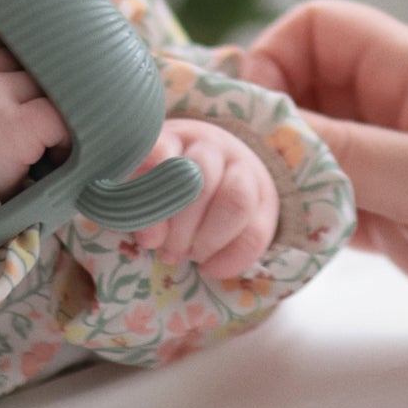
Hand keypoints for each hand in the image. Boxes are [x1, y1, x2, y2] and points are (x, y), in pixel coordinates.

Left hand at [122, 119, 277, 279]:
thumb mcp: (146, 188)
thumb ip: (140, 209)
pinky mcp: (267, 200)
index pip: (159, 154)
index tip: (142, 223)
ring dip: (209, 240)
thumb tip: (151, 238)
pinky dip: (231, 259)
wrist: (219, 168)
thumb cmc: (169, 185)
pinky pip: (257, 232)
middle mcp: (211, 146)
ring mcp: (244, 169)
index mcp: (173, 138)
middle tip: (168, 251)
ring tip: (191, 256)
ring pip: (236, 202)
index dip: (149, 192)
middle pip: (201, 183)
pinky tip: (210, 268)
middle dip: (181, 229)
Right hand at [240, 0, 407, 357]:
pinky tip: (280, 251)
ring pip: (315, 159)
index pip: (314, 31)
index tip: (240, 123)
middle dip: (258, 130)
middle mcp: (405, 112)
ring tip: (237, 222)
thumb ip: (338, 154)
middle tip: (218, 181)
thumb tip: (249, 131)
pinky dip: (306, 226)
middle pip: (302, 95)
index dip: (266, 62)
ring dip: (276, 184)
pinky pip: (340, 213)